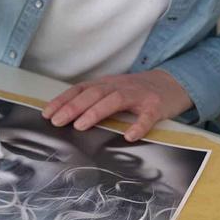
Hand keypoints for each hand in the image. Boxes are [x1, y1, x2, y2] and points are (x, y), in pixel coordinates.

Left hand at [41, 70, 192, 141]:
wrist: (172, 84)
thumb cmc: (136, 92)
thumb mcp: (111, 91)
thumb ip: (92, 100)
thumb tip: (64, 117)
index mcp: (106, 84)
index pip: (80, 89)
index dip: (63, 100)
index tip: (47, 113)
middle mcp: (119, 86)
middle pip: (93, 93)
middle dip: (73, 107)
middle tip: (57, 121)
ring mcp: (138, 95)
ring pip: (114, 100)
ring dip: (96, 112)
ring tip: (81, 125)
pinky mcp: (156, 106)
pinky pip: (147, 116)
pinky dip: (138, 125)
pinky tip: (129, 136)